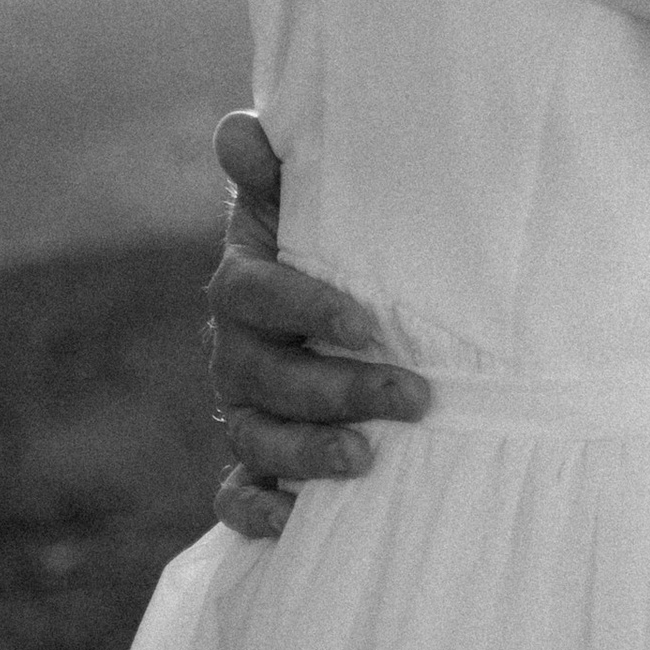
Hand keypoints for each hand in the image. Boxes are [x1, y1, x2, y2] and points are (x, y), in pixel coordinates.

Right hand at [204, 110, 427, 537]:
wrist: (331, 314)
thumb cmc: (333, 250)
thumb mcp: (310, 208)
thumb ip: (280, 171)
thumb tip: (239, 128)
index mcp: (246, 286)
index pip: (254, 293)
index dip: (304, 308)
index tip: (367, 323)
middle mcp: (236, 353)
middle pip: (265, 376)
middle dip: (335, 389)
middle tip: (413, 395)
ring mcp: (242, 411)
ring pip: (255, 438)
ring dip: (308, 451)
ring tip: (366, 459)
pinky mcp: (252, 466)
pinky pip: (236, 497)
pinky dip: (258, 512)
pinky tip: (297, 520)